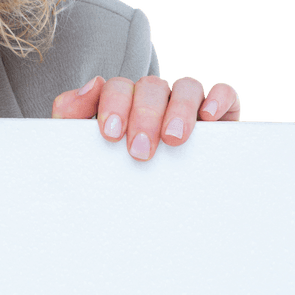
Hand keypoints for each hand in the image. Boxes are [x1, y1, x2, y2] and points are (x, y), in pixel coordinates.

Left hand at [51, 75, 240, 160]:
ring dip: (179, 109)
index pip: (116, 88)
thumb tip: (91, 84)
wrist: (147, 211)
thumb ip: (71, 115)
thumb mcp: (84, 148)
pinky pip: (223, 94)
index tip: (111, 134)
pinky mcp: (219, 116)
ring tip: (174, 138)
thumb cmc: (113, 172)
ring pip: (186, 87)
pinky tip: (208, 117)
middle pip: (150, 87)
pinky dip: (218, 99)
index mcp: (121, 103)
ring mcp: (186, 105)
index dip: (113, 105)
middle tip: (140, 150)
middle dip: (144, 116)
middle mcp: (153, 99)